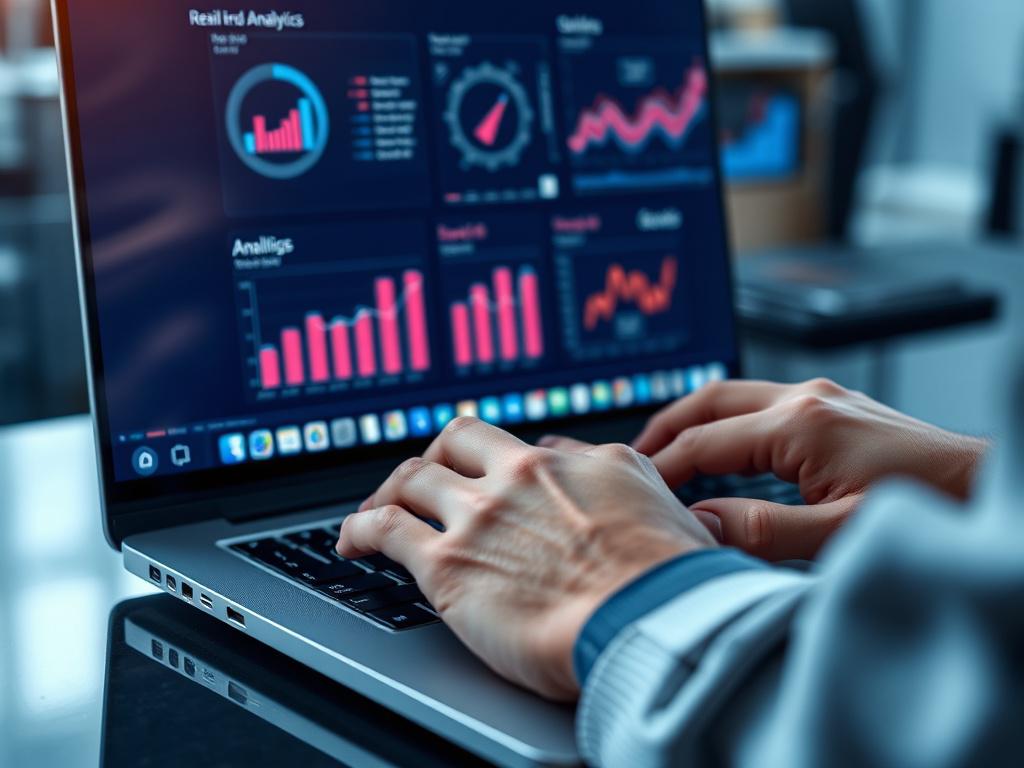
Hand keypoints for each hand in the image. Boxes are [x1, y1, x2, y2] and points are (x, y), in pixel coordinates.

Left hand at [336, 417, 715, 700]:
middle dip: (435, 458)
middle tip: (423, 482)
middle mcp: (519, 476)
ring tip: (375, 512)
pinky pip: (384, 529)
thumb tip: (585, 460)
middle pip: (455, 441)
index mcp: (569, 464)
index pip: (511, 444)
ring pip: (411, 478)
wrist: (652, 618)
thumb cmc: (669, 577)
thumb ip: (614, 476)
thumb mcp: (658, 501)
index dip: (489, 459)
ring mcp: (479, 515)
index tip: (477, 473)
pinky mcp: (447, 563)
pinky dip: (359, 529)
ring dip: (388, 492)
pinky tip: (352, 541)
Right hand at [627, 378, 987, 560]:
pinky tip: (721, 447)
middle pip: (709, 399)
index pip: (705, 442)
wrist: (985, 487)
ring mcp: (821, 396)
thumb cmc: (929, 508)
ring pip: (733, 394)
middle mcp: (806, 398)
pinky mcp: (833, 404)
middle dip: (664, 428)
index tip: (637, 490)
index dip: (664, 468)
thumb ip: (764, 531)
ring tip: (665, 452)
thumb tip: (701, 523)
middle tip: (632, 458)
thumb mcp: (841, 533)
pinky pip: (760, 402)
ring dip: (693, 420)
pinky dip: (726, 421)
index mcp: (800, 425)